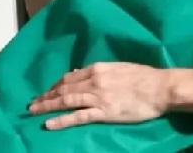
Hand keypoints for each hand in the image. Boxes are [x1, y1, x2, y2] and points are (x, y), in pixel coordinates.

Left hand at [29, 62, 170, 129]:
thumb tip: (79, 73)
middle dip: (47, 96)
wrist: (160, 88)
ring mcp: (98, 97)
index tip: (47, 92)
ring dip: (48, 106)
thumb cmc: (144, 77)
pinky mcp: (104, 112)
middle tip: (32, 103)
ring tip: (34, 111)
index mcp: (98, 69)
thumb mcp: (119, 68)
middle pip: (64, 89)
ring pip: (67, 101)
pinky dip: (62, 120)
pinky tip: (49, 123)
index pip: (70, 77)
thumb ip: (99, 71)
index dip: (55, 85)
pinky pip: (78, 116)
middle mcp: (94, 81)